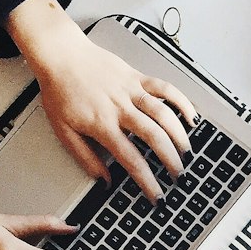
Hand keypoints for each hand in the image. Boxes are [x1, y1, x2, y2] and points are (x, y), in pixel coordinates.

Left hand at [6, 0, 198, 201]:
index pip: (131, 159)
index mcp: (102, 125)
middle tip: (177, 175)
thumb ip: (86, 158)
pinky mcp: (137, 77)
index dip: (148, 181)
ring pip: (164, 113)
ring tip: (186, 152)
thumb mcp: (64, 131)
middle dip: (171, 160)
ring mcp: (131, 91)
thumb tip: (103, 180)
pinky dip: (181, 102)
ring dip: (179, 135)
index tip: (157, 195)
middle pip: (154, 137)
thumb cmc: (60, 90)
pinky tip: (190, 116)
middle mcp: (120, 108)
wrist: (60, 54)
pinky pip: (165, 88)